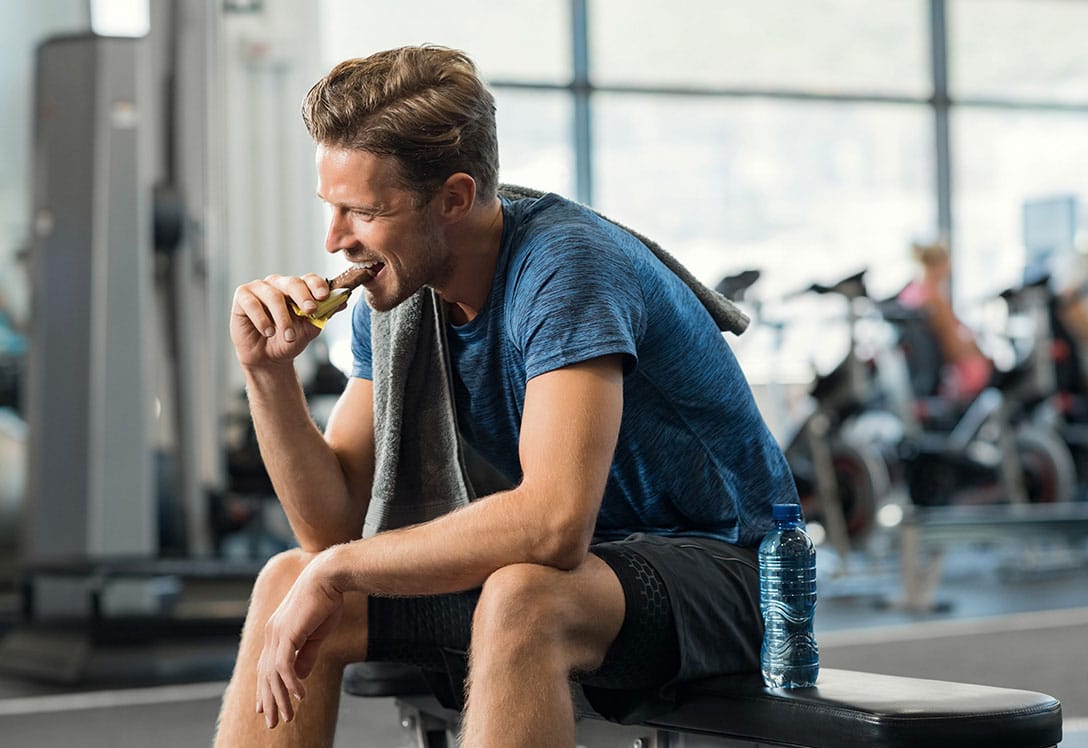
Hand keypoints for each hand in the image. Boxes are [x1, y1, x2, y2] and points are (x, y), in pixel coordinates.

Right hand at [230, 273, 335, 367]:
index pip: (309, 279)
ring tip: (288, 336)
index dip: (317, 285)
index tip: (324, 297)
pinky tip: (268, 332)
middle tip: (310, 311)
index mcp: (297, 289)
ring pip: (273, 295)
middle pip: (292, 282)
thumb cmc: (289, 340)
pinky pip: (252, 303)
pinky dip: (262, 319)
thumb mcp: (310, 329)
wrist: (268, 358)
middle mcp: (278, 284)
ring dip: (283, 318)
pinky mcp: (242, 297)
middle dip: (303, 296)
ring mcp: (259, 289)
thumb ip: (324, 315)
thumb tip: (343, 301)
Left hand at [255, 555, 344, 727]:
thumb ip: (306, 655)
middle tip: (273, 722)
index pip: (266, 666)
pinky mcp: (287, 634)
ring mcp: (276, 633)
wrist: (329, 578)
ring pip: (273, 675)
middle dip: (269, 700)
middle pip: (265, 674)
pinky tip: (300, 697)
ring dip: (280, 698)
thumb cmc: (326, 601)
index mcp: (276, 631)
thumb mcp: (316, 634)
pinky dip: (291, 684)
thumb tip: (299, 677)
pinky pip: (284, 666)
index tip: (264, 708)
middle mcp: (271, 633)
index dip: (264, 688)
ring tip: (288, 717)